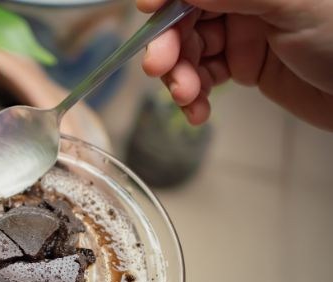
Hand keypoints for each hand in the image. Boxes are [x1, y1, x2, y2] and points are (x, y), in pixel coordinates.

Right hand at [139, 0, 332, 129]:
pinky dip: (194, 95)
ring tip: (187, 96)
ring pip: (190, 49)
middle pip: (186, 15)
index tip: (149, 11)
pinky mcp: (245, 64)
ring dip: (179, 76)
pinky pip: (204, 76)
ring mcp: (244, 30)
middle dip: (169, 43)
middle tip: (160, 67)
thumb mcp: (293, 2)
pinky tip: (197, 109)